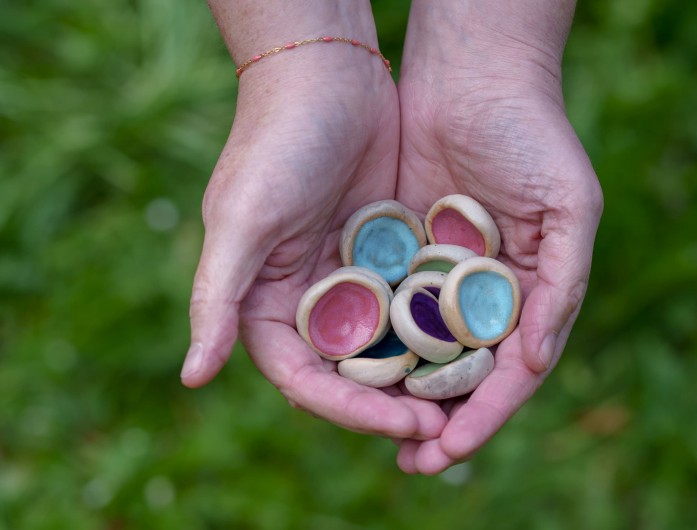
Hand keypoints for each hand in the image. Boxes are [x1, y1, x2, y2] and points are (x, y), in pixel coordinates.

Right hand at [181, 2, 446, 440]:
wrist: (326, 74)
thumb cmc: (276, 144)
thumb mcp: (241, 221)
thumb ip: (216, 299)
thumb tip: (192, 377)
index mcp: (266, 306)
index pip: (306, 382)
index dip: (351, 411)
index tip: (403, 425)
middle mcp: (310, 302)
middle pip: (353, 376)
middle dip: (394, 406)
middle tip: (444, 428)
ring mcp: (354, 280)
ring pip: (392, 348)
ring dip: (425, 377)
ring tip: (468, 400)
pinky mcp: (390, 255)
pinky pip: (418, 305)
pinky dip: (442, 330)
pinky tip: (477, 347)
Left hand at [393, 0, 602, 472]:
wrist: (470, 75)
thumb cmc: (532, 135)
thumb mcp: (569, 207)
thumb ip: (562, 285)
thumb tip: (537, 361)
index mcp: (529, 292)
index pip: (509, 369)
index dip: (484, 413)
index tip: (451, 449)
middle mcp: (482, 294)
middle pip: (461, 372)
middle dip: (438, 419)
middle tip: (412, 462)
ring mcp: (438, 277)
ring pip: (418, 350)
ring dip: (401, 394)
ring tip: (378, 434)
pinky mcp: (398, 253)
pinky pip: (384, 306)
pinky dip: (372, 342)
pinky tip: (352, 372)